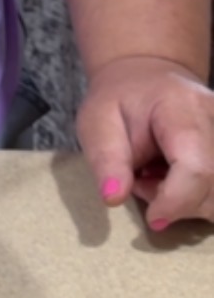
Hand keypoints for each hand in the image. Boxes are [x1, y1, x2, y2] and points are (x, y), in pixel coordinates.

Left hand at [77, 55, 213, 228]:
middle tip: (141, 181)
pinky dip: (200, 195)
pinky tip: (175, 178)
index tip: (153, 219)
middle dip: (177, 201)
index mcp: (182, 107)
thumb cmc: (118, 101)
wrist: (147, 79)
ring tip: (157, 177)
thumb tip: (113, 198)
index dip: (176, 201)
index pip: (196, 167)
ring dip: (190, 201)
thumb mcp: (97, 124)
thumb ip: (106, 160)